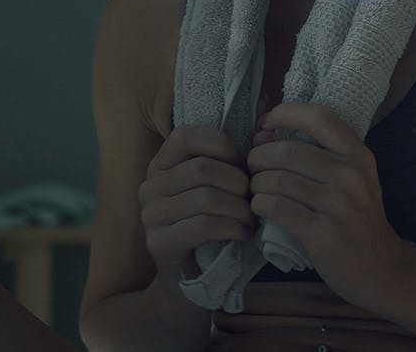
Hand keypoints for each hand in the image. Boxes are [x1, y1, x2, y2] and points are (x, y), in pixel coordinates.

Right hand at [139, 125, 256, 278]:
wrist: (189, 281)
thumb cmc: (211, 225)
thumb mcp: (220, 187)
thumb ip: (238, 159)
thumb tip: (266, 133)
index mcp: (161, 164)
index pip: (185, 136)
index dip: (220, 144)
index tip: (243, 164)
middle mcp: (149, 186)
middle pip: (202, 168)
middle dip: (238, 182)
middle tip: (254, 199)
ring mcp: (150, 215)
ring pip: (206, 197)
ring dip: (239, 208)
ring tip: (252, 219)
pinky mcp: (159, 243)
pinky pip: (204, 225)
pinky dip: (232, 228)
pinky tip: (244, 233)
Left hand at [247, 102, 407, 309]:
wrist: (380, 267)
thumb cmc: (357, 218)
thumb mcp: (351, 179)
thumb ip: (316, 154)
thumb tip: (263, 133)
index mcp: (359, 155)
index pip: (319, 117)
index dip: (286, 113)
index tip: (266, 123)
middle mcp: (351, 175)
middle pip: (288, 151)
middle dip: (259, 156)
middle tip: (252, 167)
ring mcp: (339, 205)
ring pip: (278, 180)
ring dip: (256, 184)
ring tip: (255, 190)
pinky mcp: (323, 233)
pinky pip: (277, 208)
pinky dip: (260, 205)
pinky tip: (260, 208)